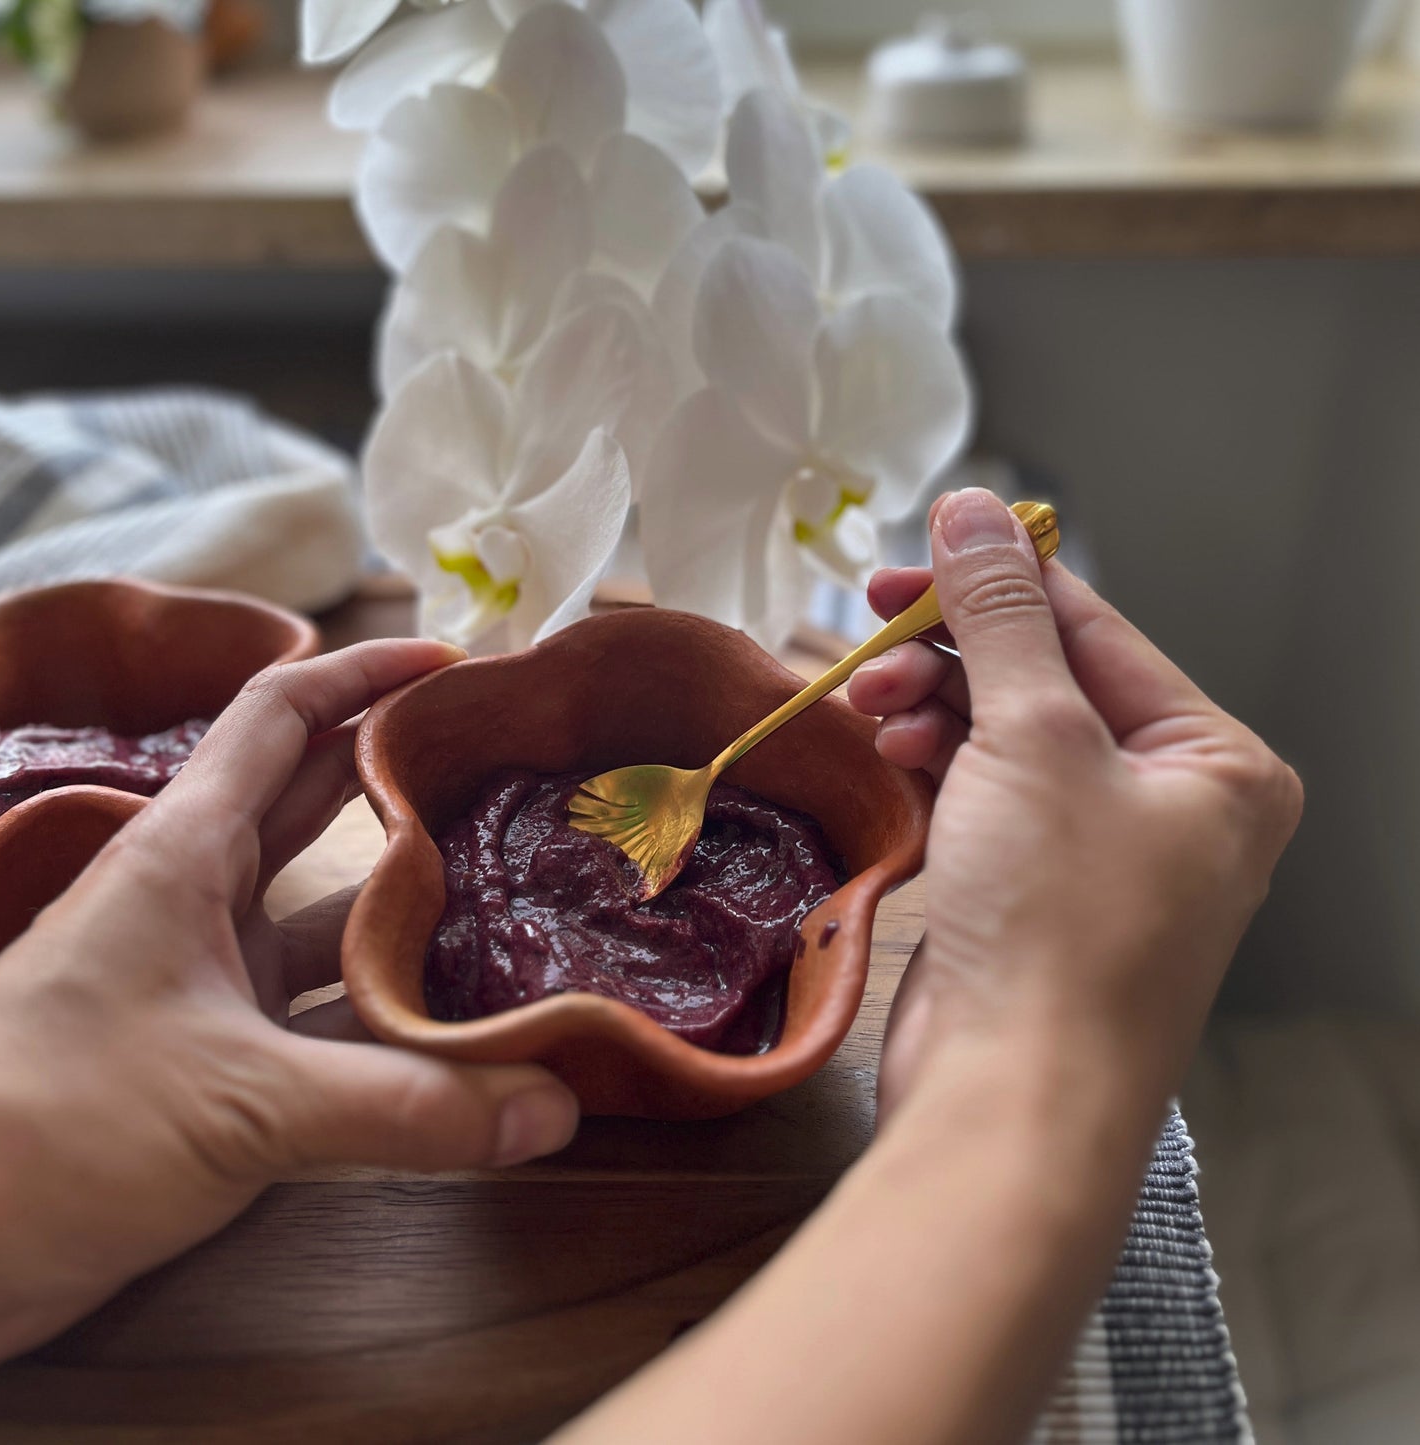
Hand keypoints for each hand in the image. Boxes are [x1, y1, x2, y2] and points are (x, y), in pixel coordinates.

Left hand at [0, 640, 579, 1368]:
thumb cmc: (50, 1131)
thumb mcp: (242, 1103)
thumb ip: (409, 1105)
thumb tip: (555, 1106)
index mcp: (183, 852)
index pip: (279, 715)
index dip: (363, 673)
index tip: (453, 662)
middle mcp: (197, 898)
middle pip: (320, 802)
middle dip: (408, 778)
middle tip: (509, 773)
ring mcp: (204, 978)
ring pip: (328, 917)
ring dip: (409, 908)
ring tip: (511, 895)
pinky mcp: (212, 1056)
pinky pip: (322, 1010)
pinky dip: (387, 1009)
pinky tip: (459, 1020)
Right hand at [848, 488, 1301, 1124]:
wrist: (1011, 1100)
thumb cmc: (1055, 925)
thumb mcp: (1034, 739)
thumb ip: (1002, 617)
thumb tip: (977, 510)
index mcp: (1216, 763)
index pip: (1095, 630)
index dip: (994, 583)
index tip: (906, 557)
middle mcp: (1171, 805)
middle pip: (1044, 683)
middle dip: (951, 659)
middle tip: (871, 648)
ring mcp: (1099, 853)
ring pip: (1004, 739)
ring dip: (933, 711)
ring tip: (872, 710)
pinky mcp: (1034, 892)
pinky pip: (983, 797)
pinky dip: (935, 769)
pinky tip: (892, 756)